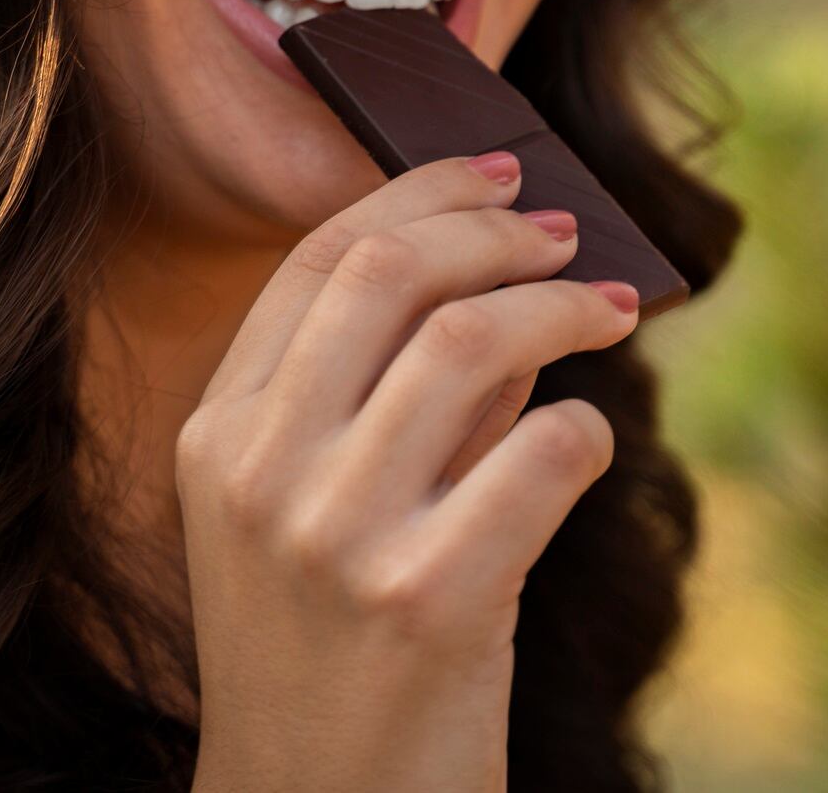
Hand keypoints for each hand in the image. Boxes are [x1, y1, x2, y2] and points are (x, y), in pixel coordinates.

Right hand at [177, 151, 638, 792]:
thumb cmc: (326, 654)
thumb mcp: (311, 516)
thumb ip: (389, 398)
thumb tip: (502, 288)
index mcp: (220, 436)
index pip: (319, 261)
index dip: (420, 194)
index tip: (498, 174)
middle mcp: (264, 472)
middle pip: (389, 274)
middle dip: (495, 228)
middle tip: (564, 230)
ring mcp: (340, 535)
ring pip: (471, 342)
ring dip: (561, 306)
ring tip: (608, 309)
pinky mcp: (432, 598)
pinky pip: (546, 453)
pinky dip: (587, 428)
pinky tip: (590, 443)